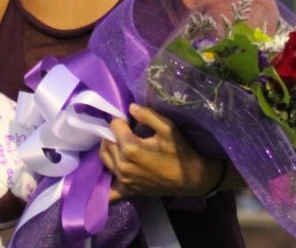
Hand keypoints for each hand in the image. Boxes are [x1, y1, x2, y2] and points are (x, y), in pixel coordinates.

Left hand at [99, 103, 221, 200]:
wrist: (191, 179)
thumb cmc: (180, 152)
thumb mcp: (168, 128)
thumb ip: (148, 115)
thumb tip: (130, 107)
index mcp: (130, 148)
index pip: (113, 125)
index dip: (121, 120)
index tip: (129, 120)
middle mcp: (123, 165)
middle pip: (106, 140)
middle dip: (114, 131)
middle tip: (126, 129)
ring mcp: (123, 179)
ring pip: (104, 157)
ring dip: (109, 146)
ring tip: (121, 142)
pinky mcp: (127, 189)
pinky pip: (109, 188)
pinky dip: (106, 179)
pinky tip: (113, 168)